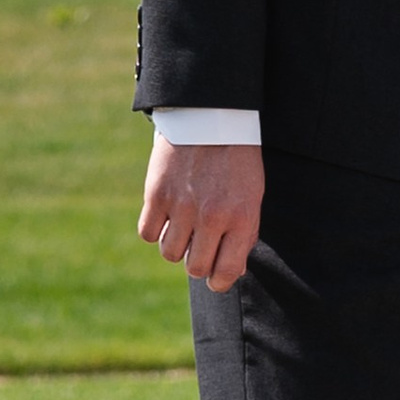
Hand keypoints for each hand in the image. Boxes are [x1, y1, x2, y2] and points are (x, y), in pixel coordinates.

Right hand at [139, 139, 264, 292]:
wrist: (211, 117)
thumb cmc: (236, 160)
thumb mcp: (252, 196)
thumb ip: (243, 234)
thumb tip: (230, 271)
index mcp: (241, 218)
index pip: (226, 272)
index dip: (219, 282)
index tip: (215, 278)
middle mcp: (212, 217)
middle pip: (195, 268)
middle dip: (198, 263)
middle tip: (199, 246)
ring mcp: (182, 207)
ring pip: (170, 254)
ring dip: (176, 246)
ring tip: (183, 227)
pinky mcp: (156, 195)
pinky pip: (148, 233)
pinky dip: (154, 229)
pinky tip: (166, 215)